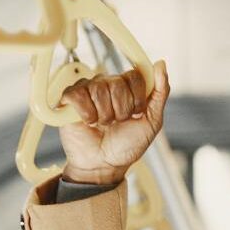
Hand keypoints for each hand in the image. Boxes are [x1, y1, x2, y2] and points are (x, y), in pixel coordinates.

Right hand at [57, 61, 169, 185]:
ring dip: (104, 115)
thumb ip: (159, 93)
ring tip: (103, 125)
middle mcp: (107, 83)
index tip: (136, 115)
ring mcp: (87, 89)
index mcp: (126, 86)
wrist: (105, 165)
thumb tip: (161, 63)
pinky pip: (78, 94)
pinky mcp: (69, 98)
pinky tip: (88, 122)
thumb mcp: (152, 121)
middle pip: (117, 84)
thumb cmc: (127, 145)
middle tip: (117, 123)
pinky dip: (86, 114)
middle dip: (121, 111)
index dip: (137, 99)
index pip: (135, 76)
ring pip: (99, 90)